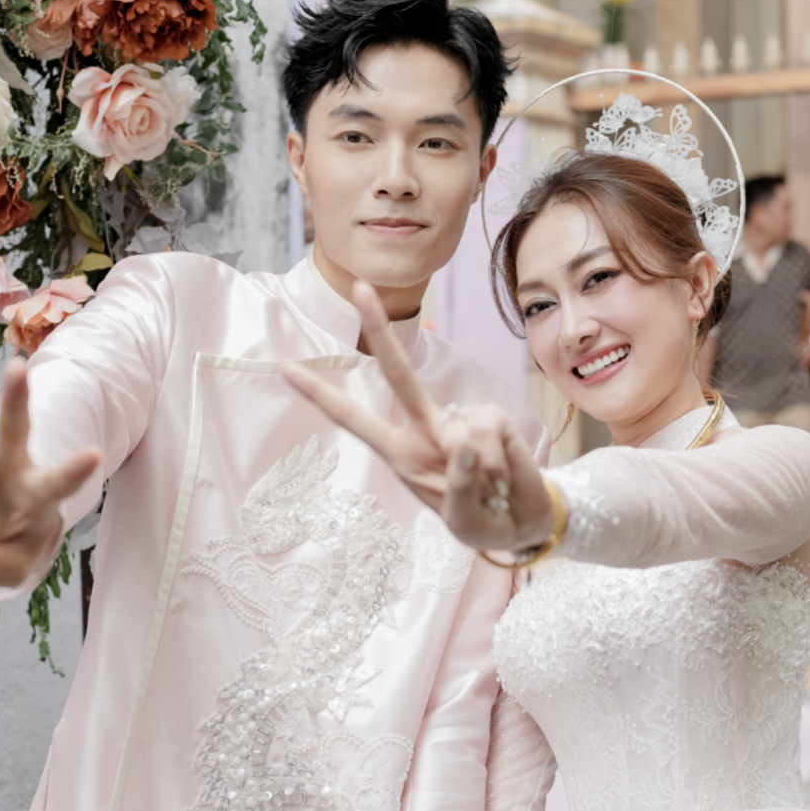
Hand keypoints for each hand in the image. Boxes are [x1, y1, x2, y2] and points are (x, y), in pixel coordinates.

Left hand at [281, 281, 553, 556]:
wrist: (523, 521)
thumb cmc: (481, 522)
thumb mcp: (462, 522)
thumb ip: (458, 487)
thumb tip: (464, 444)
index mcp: (402, 454)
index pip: (354, 421)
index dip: (321, 396)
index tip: (286, 368)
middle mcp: (425, 429)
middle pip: (398, 375)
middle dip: (380, 330)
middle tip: (360, 288)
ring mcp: (459, 419)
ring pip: (462, 429)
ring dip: (483, 471)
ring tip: (491, 490)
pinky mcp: (491, 416)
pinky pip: (491, 431)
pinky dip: (502, 462)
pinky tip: (504, 476)